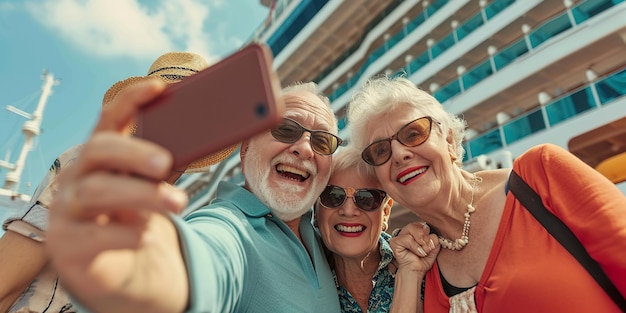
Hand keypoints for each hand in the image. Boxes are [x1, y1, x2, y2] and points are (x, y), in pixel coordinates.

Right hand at [46, 79, 188, 312]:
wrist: (117, 269)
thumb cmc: (134, 216)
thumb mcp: (151, 189)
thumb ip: (169, 165)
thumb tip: (211, 137)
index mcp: (101, 156)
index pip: (109, 118)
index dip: (131, 99)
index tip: (159, 86)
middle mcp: (77, 176)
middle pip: (96, 150)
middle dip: (133, 152)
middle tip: (165, 162)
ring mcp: (67, 210)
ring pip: (95, 192)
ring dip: (141, 194)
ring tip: (178, 202)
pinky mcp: (68, 246)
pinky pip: (92, 237)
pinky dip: (124, 235)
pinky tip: (147, 237)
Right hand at [390, 222, 439, 274]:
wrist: (416, 271)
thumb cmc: (422, 260)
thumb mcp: (433, 248)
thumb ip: (435, 240)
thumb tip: (432, 235)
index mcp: (415, 232)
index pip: (422, 224)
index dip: (428, 233)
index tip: (431, 244)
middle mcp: (407, 232)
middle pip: (417, 224)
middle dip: (425, 237)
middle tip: (428, 248)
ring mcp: (400, 236)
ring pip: (411, 228)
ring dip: (421, 243)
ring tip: (423, 252)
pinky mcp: (394, 242)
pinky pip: (407, 238)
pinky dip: (415, 246)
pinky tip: (418, 253)